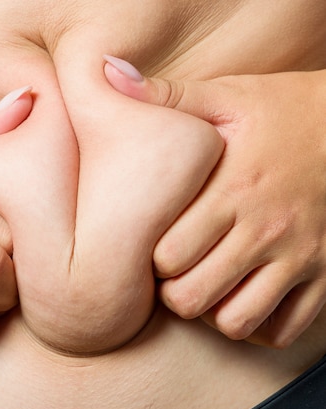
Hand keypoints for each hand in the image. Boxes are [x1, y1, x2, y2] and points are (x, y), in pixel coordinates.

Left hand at [104, 56, 325, 347]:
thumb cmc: (283, 111)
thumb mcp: (227, 96)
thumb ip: (167, 95)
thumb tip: (108, 76)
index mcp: (232, 190)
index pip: (168, 256)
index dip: (150, 258)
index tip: (152, 246)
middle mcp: (264, 230)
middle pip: (193, 297)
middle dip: (172, 291)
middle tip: (173, 272)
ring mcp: (298, 257)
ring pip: (237, 321)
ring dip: (211, 312)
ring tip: (206, 287)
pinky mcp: (324, 274)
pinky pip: (285, 329)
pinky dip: (258, 326)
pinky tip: (243, 298)